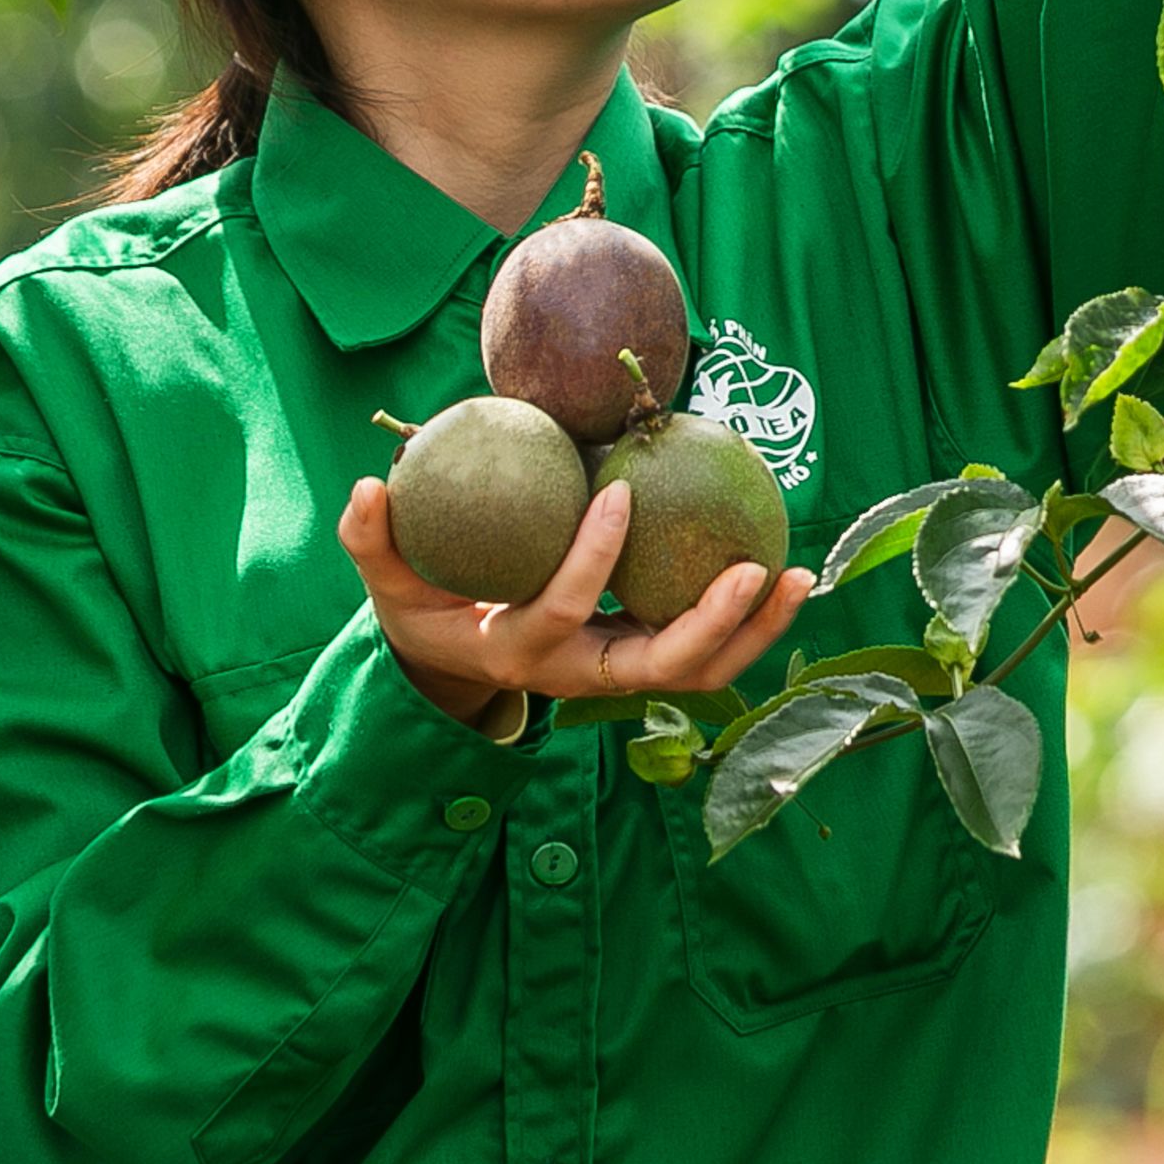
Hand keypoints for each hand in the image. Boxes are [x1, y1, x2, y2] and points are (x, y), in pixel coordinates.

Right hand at [339, 477, 815, 727]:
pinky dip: (749, 624)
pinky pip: (706, 654)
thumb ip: (374, 540)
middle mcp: (576, 674)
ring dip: (752, 631)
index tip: (617, 491)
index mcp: (517, 650)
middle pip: (655, 667)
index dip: (589, 559)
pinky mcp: (644, 661)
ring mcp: (617, 673)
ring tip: (797, 574)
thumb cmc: (425, 607)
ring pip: (698, 672)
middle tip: (748, 568)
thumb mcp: (389, 581)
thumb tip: (366, 489)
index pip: (559, 610)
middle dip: (706, 625)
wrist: (453, 660)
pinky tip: (785, 572)